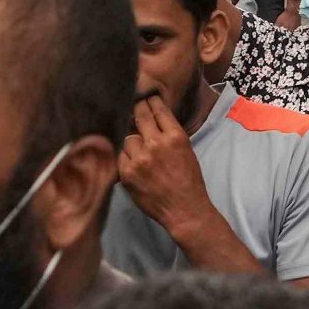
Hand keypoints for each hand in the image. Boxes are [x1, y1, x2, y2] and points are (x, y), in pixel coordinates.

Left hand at [117, 92, 213, 234]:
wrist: (184, 210)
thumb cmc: (189, 181)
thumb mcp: (186, 152)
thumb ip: (169, 135)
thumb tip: (152, 121)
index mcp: (175, 137)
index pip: (158, 110)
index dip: (150, 101)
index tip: (145, 98)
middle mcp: (156, 144)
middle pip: (139, 116)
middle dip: (136, 110)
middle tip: (133, 106)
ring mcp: (139, 158)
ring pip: (128, 138)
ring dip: (132, 142)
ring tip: (139, 153)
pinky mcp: (126, 172)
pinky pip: (120, 156)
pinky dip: (125, 158)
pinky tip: (133, 164)